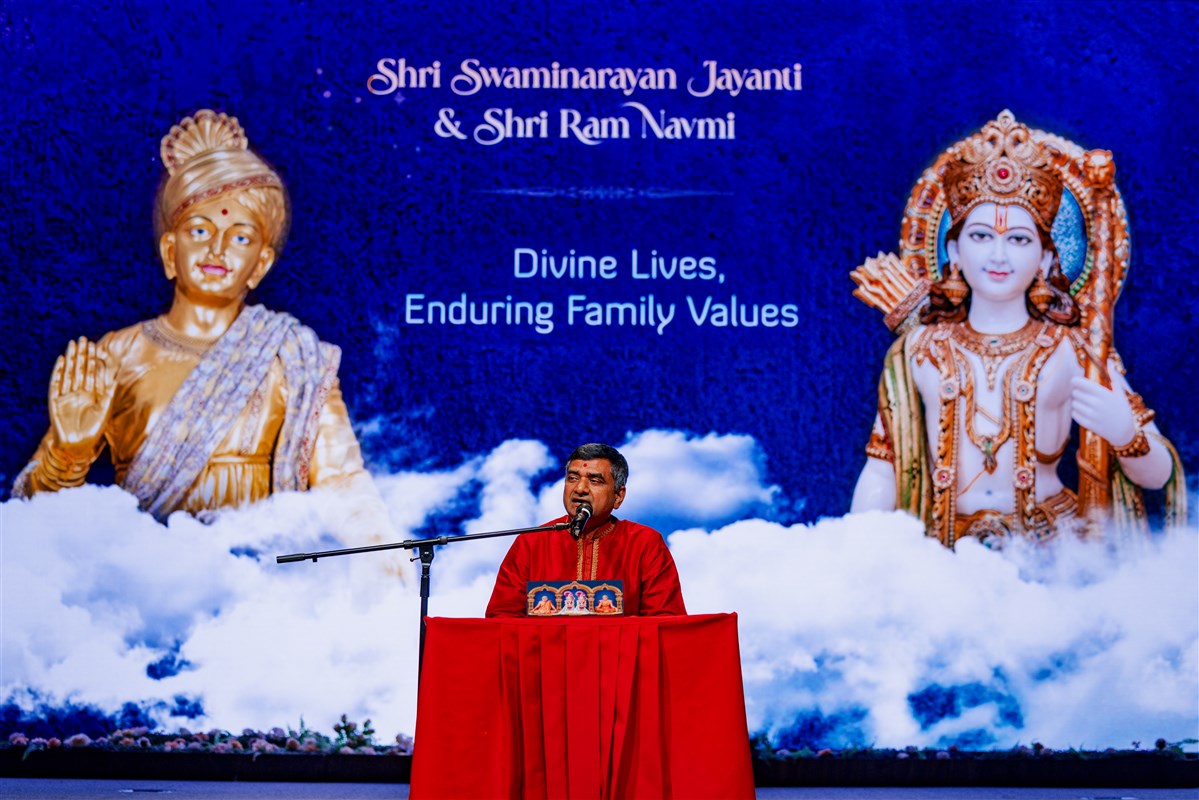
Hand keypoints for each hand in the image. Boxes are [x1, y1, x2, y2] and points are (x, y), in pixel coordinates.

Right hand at [48, 337, 114, 455]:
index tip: (97, 346)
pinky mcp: (56, 400)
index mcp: (94, 394)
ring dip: (71, 359)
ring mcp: (68, 395)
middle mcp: (81, 392)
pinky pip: (57, 383)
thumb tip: (117, 378)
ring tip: (72, 345)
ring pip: (70, 372)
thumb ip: (109, 395)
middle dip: (83, 354)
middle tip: (84, 339)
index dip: (95, 360)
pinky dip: (59, 372)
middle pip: (82, 369)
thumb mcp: (105, 411)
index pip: (94, 373)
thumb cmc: (94, 431)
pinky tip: (61, 360)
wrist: (77, 446)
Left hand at [1070, 376, 1135, 446]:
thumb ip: (1113, 377)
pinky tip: (1083, 411)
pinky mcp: (1088, 424)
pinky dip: (1076, 412)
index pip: (1080, 383)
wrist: (1123, 431)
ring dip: (1076, 402)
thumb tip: (1109, 361)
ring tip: (1084, 403)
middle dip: (1077, 392)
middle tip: (1082, 393)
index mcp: (1104, 394)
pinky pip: (1074, 414)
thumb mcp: (1120, 392)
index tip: (1075, 381)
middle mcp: (1097, 404)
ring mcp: (1092, 415)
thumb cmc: (1121, 409)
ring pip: (1074, 403)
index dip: (1075, 381)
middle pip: (1075, 393)